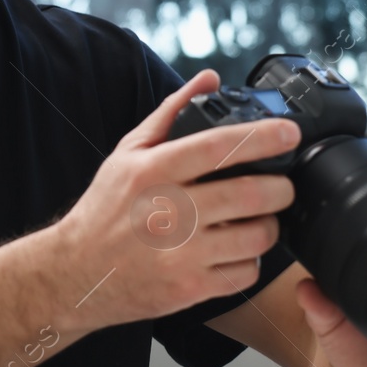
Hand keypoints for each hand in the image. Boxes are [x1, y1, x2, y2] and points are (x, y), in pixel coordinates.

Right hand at [51, 69, 299, 330]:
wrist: (76, 273)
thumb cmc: (106, 210)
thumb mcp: (128, 153)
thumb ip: (171, 113)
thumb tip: (209, 79)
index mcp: (153, 171)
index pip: (219, 147)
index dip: (263, 137)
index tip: (289, 133)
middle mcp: (168, 212)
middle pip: (251, 194)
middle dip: (281, 187)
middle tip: (282, 185)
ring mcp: (181, 254)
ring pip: (257, 237)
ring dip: (270, 226)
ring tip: (260, 219)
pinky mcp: (189, 288)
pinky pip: (245, 273)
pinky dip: (251, 261)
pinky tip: (237, 251)